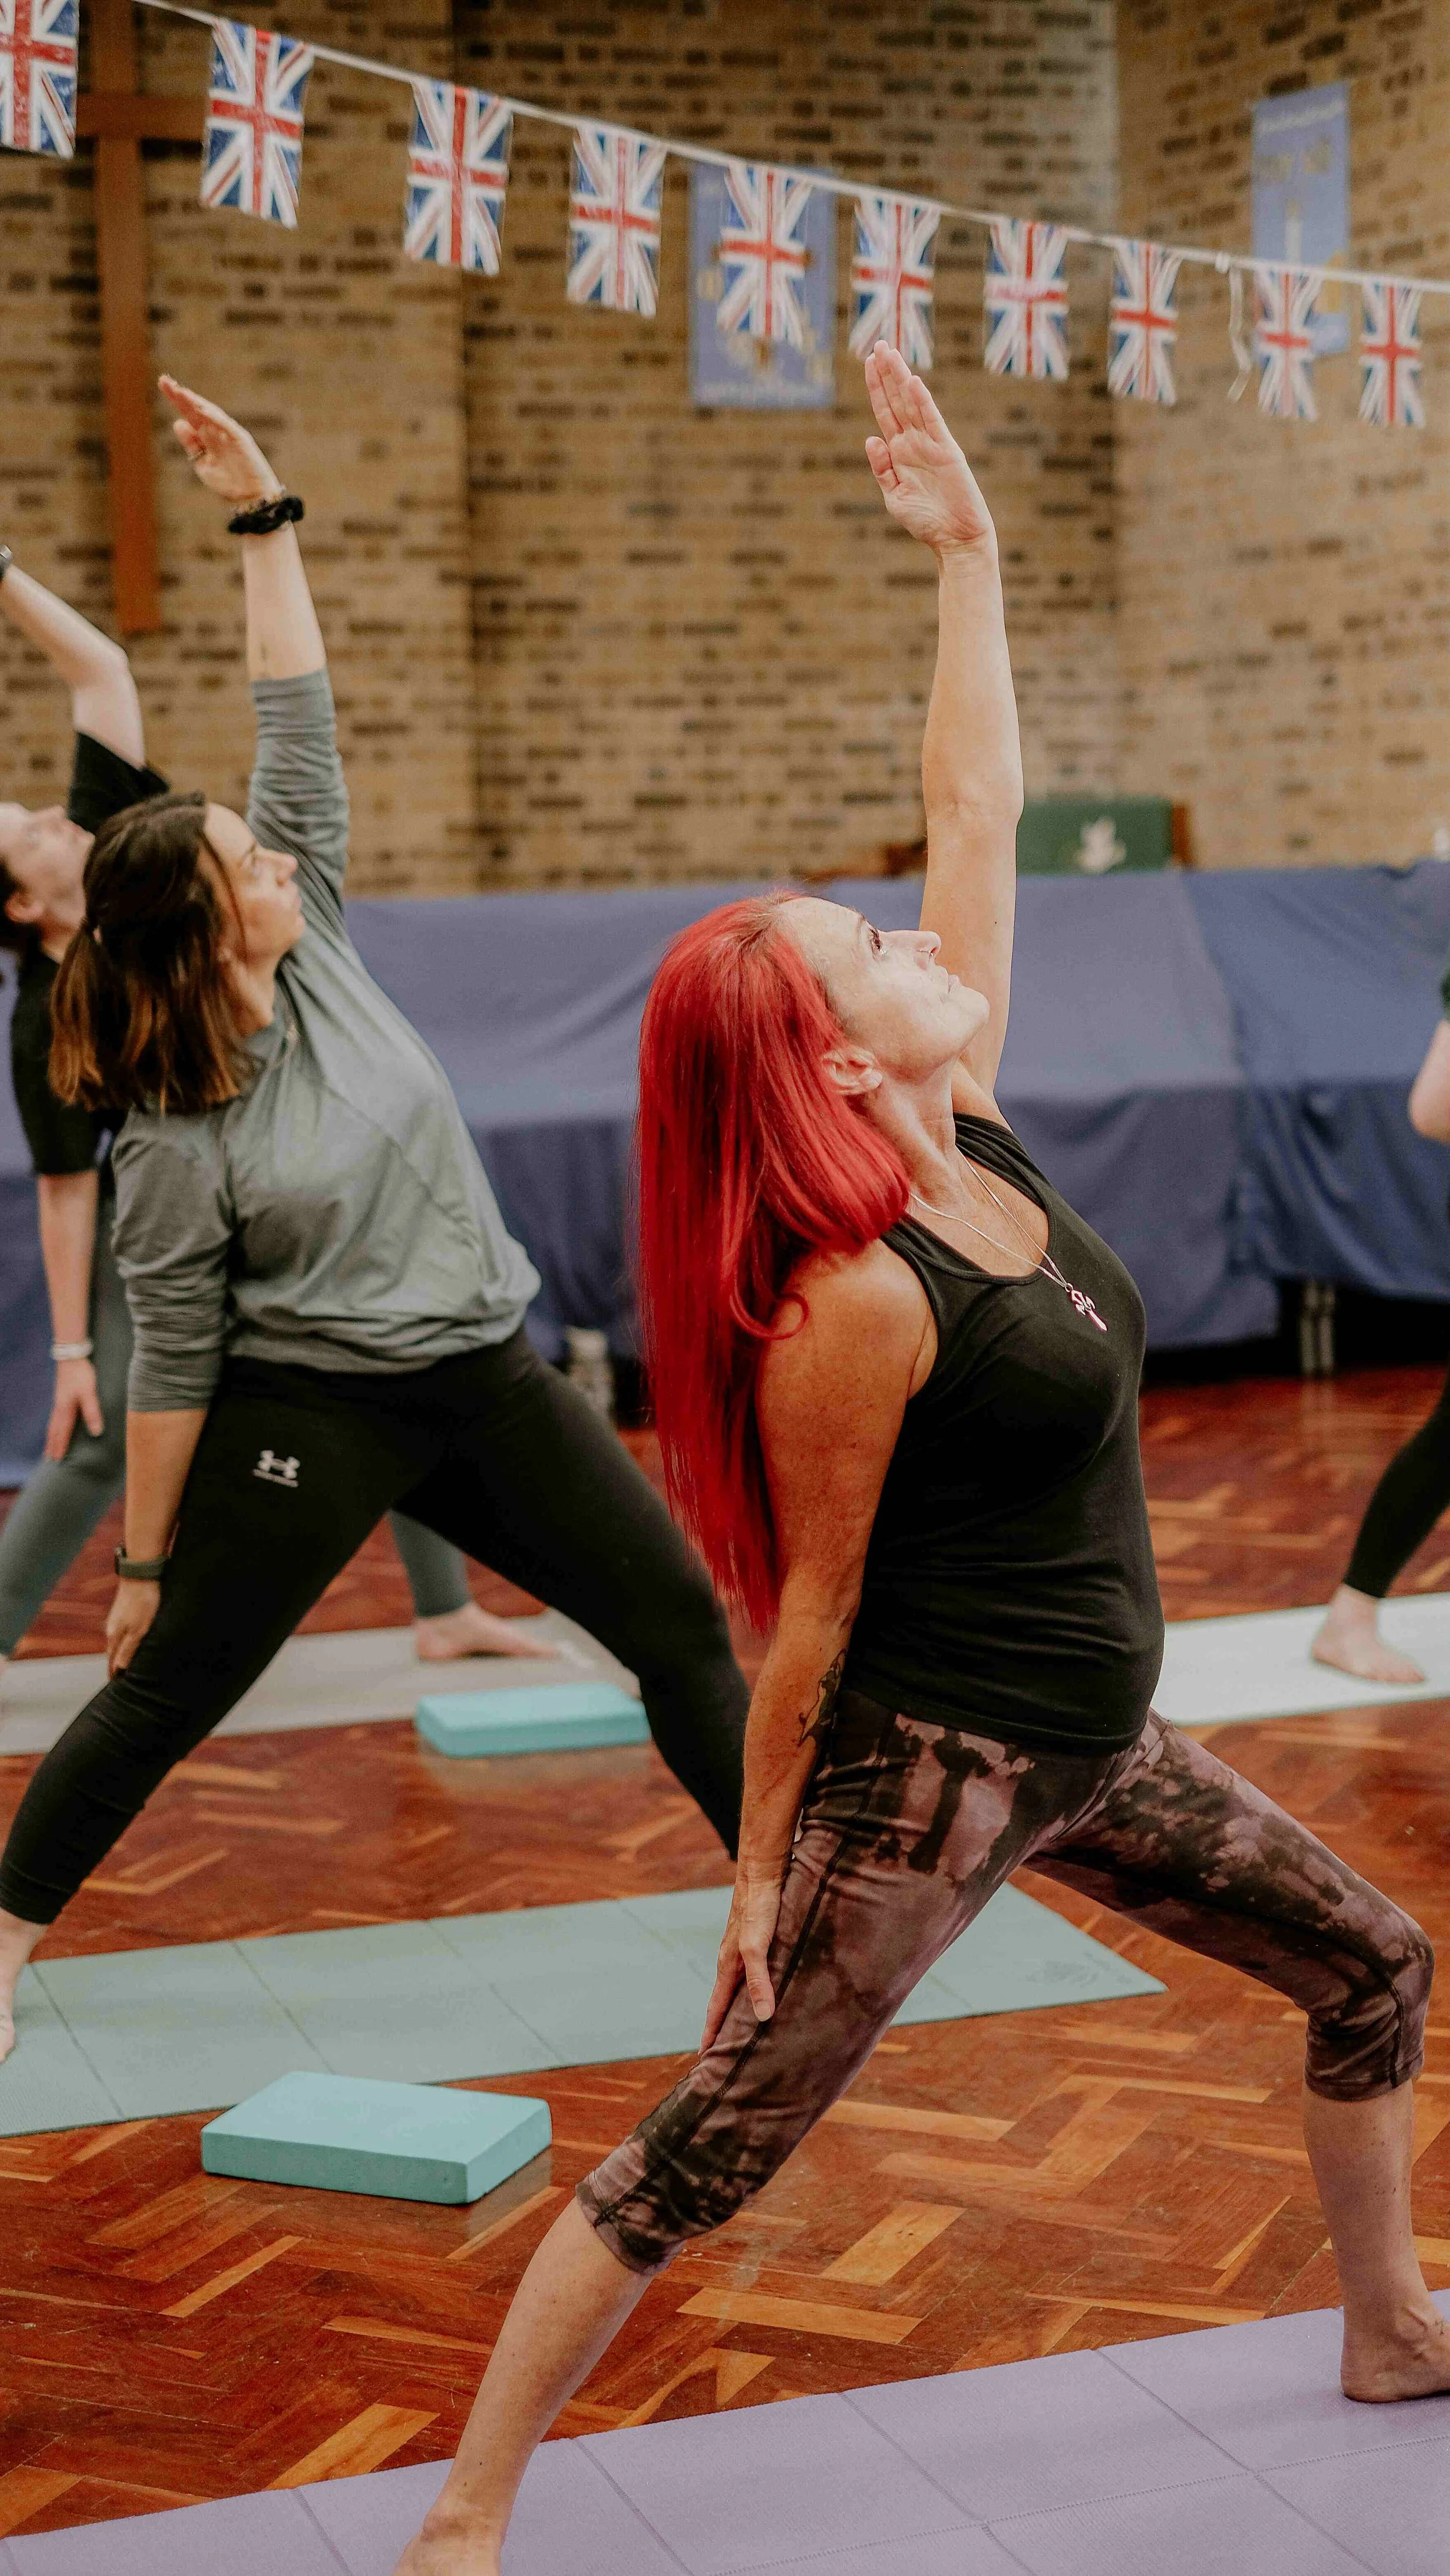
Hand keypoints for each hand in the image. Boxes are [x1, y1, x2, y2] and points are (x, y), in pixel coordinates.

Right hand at [44, 1357, 101, 1461]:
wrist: (71, 1356)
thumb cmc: (81, 1374)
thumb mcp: (89, 1393)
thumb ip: (92, 1412)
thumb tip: (96, 1432)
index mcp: (65, 1410)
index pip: (63, 1432)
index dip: (61, 1446)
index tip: (57, 1459)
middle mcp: (60, 1407)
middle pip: (54, 1430)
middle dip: (52, 1444)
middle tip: (49, 1458)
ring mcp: (59, 1401)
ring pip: (53, 1423)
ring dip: (51, 1436)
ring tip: (49, 1446)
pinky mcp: (61, 1396)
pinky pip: (55, 1416)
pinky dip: (54, 1426)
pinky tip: (56, 1425)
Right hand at [105, 1578, 160, 1677]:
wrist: (140, 1575)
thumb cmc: (142, 1603)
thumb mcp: (139, 1630)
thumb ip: (128, 1649)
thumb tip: (119, 1668)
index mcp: (114, 1635)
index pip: (111, 1660)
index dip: (113, 1672)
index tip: (114, 1684)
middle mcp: (111, 1628)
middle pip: (111, 1652)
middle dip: (114, 1664)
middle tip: (118, 1677)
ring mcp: (115, 1619)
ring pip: (116, 1641)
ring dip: (118, 1653)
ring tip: (123, 1663)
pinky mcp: (122, 1611)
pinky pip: (120, 1632)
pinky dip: (123, 1641)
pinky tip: (128, 1641)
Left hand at [159, 376, 281, 508]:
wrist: (250, 499)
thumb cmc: (229, 484)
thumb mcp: (202, 464)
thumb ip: (191, 445)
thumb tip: (178, 422)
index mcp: (207, 436)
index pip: (189, 413)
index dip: (176, 399)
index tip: (163, 384)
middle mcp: (217, 431)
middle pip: (197, 409)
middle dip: (181, 395)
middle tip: (165, 380)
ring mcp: (229, 433)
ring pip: (210, 413)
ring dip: (195, 402)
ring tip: (180, 392)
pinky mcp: (241, 439)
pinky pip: (226, 425)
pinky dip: (214, 417)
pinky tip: (200, 409)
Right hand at [701, 1860, 785, 2049]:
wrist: (763, 1872)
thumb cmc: (759, 1908)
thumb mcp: (757, 1947)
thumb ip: (759, 1980)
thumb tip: (762, 2017)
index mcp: (727, 1967)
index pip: (716, 2008)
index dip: (711, 2033)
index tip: (704, 2057)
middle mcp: (732, 1961)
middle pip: (724, 2000)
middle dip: (721, 2026)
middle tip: (721, 2053)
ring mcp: (743, 1950)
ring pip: (738, 1987)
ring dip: (737, 2008)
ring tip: (742, 2028)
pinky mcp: (757, 1940)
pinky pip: (752, 1972)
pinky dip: (753, 1989)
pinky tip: (765, 1990)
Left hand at [863, 342, 994, 558]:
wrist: (955, 538)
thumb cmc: (925, 521)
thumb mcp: (894, 497)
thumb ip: (882, 469)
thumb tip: (871, 439)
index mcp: (899, 452)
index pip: (885, 412)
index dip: (877, 388)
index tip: (869, 363)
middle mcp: (914, 442)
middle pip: (896, 401)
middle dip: (887, 373)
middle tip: (879, 344)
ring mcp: (931, 444)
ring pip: (911, 404)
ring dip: (900, 379)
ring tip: (890, 353)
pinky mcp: (946, 450)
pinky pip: (932, 421)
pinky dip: (922, 402)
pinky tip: (913, 382)